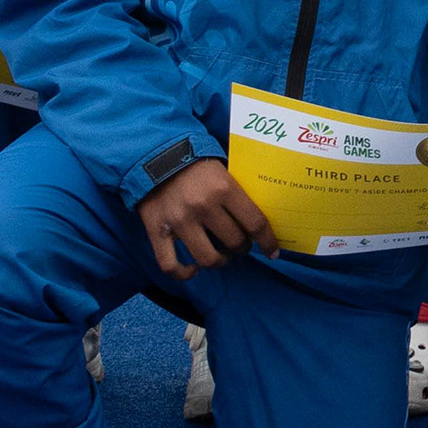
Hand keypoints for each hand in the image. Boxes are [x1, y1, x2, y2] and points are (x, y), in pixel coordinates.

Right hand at [137, 159, 274, 278]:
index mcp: (224, 188)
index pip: (255, 223)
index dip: (267, 241)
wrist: (155, 154)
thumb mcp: (224, 168)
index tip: (272, 251)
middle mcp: (202, 206)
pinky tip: (193, 269)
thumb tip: (260, 218)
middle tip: (241, 244)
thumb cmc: (195, 162)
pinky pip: (170, 265)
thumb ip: (238, 192)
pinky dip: (184, 273)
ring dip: (220, 261)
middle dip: (243, 247)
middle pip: (234, 242)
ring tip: (222, 256)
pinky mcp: (156, 232)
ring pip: (208, 258)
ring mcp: (178, 222)